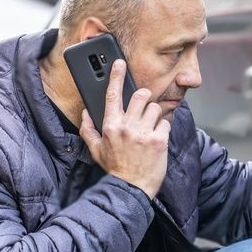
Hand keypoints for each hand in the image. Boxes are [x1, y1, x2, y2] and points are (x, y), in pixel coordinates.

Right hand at [80, 59, 169, 197]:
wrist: (131, 189)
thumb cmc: (115, 169)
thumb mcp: (95, 150)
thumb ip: (88, 130)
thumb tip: (86, 113)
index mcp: (110, 126)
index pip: (112, 94)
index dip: (116, 76)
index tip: (119, 63)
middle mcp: (127, 126)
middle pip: (140, 96)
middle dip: (144, 98)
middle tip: (143, 108)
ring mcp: (144, 133)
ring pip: (155, 108)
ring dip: (154, 115)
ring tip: (150, 127)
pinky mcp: (159, 141)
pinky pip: (166, 123)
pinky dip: (163, 128)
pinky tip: (157, 138)